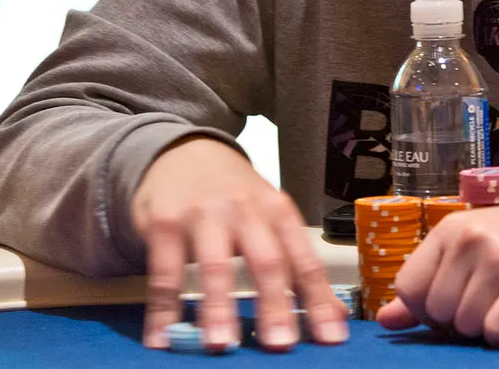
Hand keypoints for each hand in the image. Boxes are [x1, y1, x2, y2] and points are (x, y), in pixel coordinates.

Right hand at [131, 137, 346, 351]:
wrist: (184, 151)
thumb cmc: (235, 195)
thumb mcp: (271, 219)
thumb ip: (299, 265)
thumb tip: (336, 316)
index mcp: (278, 213)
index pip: (305, 261)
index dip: (319, 301)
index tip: (331, 339)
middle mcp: (246, 210)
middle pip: (266, 261)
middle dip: (275, 305)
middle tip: (280, 346)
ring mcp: (203, 214)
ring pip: (214, 265)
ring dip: (218, 307)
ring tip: (221, 346)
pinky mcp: (165, 222)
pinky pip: (165, 271)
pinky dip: (163, 309)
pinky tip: (161, 339)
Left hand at [377, 195, 498, 346]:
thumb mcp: (470, 253)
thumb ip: (426, 286)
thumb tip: (385, 322)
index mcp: (450, 229)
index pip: (408, 288)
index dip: (425, 311)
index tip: (452, 306)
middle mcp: (472, 239)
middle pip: (437, 313)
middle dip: (459, 322)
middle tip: (488, 305)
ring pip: (467, 325)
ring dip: (486, 327)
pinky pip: (498, 332)